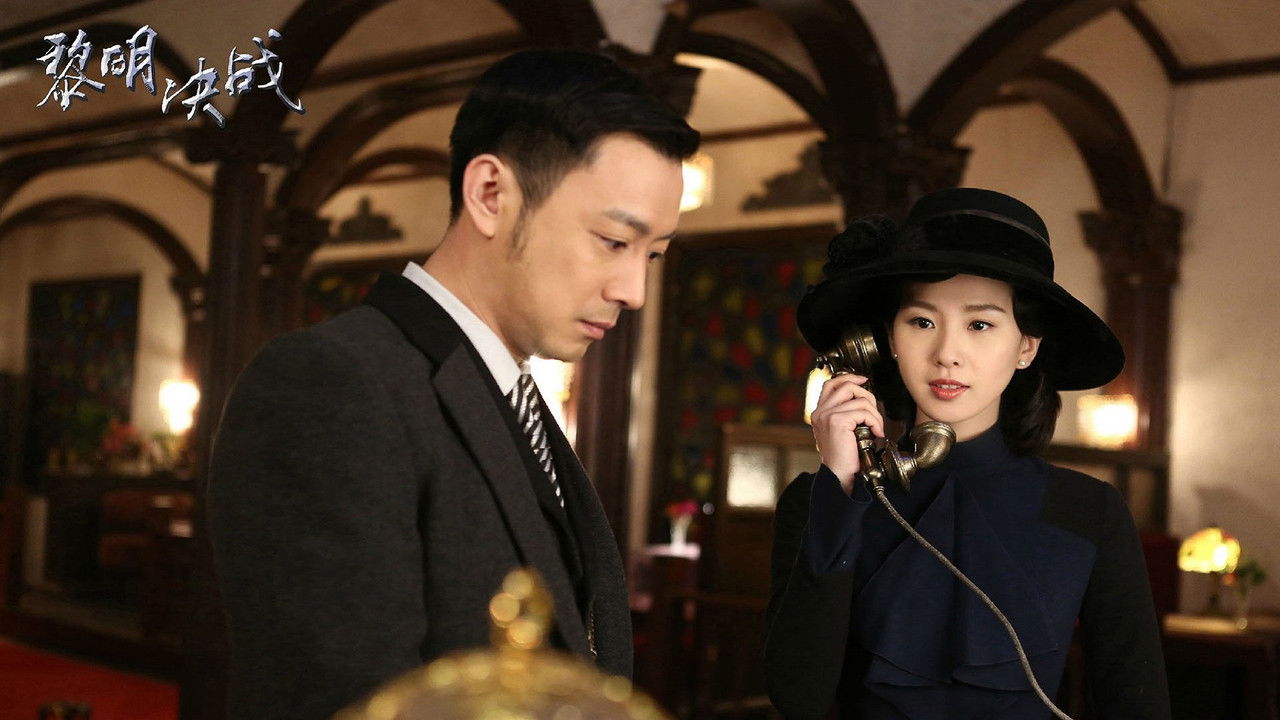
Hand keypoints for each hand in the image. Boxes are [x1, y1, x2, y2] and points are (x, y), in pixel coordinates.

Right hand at [809, 374, 883, 494]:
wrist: (839, 474)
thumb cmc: (843, 456)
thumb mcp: (842, 430)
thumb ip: (846, 412)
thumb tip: (863, 397)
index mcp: (819, 412)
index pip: (832, 384)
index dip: (849, 377)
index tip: (863, 380)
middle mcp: (820, 411)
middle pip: (847, 385)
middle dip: (867, 396)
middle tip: (873, 413)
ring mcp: (827, 415)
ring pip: (860, 399)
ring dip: (875, 414)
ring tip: (876, 428)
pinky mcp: (837, 421)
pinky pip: (864, 412)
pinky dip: (875, 421)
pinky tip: (876, 433)